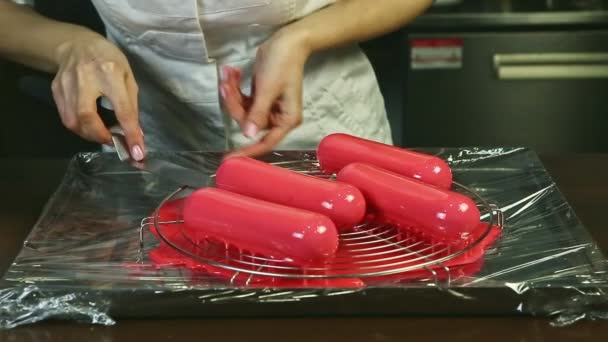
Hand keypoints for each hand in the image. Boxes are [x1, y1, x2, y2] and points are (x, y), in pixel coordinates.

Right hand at [51, 32, 144, 160]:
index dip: (130, 133)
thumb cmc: (110, 60)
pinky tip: (89, 127)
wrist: (77, 45)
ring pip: (73, 121)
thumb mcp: (128, 77)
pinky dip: (79, 128)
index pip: (123, 109)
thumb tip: (136, 134)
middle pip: (88, 117)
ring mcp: (67, 84)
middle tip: (113, 142)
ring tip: (102, 135)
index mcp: (111, 73)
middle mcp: (86, 78)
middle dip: (102, 137)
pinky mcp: (56, 89)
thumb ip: (132, 106)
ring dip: (90, 135)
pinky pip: (66, 117)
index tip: (138, 152)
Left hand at [220, 29, 310, 156]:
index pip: (265, 142)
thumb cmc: (283, 64)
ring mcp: (268, 107)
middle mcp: (278, 117)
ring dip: (232, 92)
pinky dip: (235, 88)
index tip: (229, 160)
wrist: (287, 41)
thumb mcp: (268, 89)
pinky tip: (232, 72)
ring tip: (228, 73)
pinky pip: (242, 100)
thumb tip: (248, 135)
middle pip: (248, 122)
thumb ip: (257, 113)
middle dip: (234, 103)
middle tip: (225, 83)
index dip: (247, 151)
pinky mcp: (260, 97)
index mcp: (286, 119)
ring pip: (242, 110)